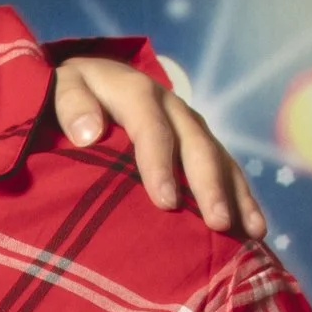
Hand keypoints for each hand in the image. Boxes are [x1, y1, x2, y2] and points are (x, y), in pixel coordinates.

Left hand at [53, 56, 266, 242]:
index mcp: (136, 92)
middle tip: (216, 222)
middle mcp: (171, 106)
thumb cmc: (68, 95)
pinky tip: (255, 230)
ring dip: (235, 194)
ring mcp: (189, 125)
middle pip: (195, 144)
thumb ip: (68, 105)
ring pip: (218, 158)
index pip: (151, 127)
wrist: (89, 79)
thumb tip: (88, 132)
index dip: (160, 162)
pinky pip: (225, 169)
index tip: (165, 202)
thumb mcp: (57, 89)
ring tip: (249, 231)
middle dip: (208, 185)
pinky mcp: (197, 143)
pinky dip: (241, 198)